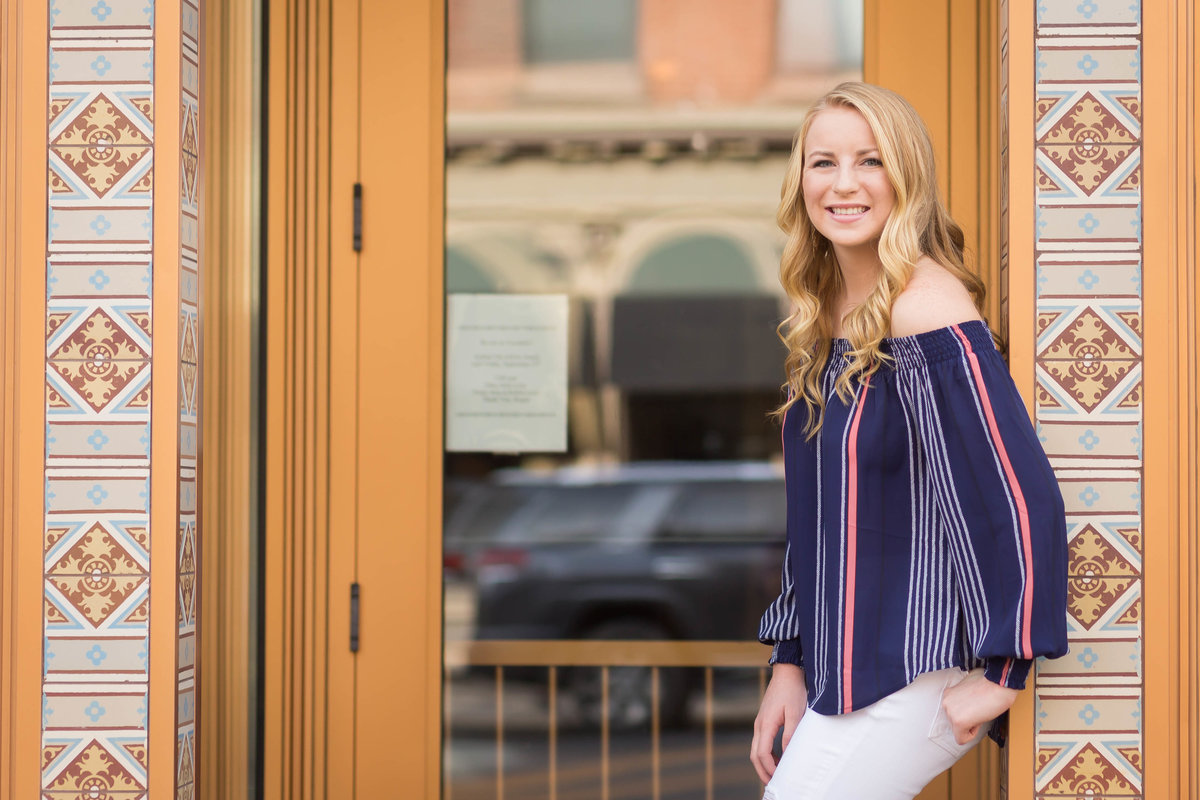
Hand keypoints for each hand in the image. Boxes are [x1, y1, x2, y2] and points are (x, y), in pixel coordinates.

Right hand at [750, 663, 806, 783]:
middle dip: (762, 771)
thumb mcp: (795, 713)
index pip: (762, 753)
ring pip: (755, 749)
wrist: (787, 672)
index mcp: (765, 724)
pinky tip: (778, 758)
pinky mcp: (764, 720)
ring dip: (763, 763)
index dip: (769, 768)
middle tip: (774, 783)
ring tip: (776, 774)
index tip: (780, 777)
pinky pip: (760, 742)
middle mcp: (759, 724)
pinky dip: (766, 754)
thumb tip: (787, 754)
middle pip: (754, 754)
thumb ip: (790, 734)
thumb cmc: (792, 691)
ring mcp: (760, 722)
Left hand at [940, 669, 1017, 744]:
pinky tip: (979, 719)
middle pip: (956, 723)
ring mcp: (950, 712)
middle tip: (980, 708)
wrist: (999, 683)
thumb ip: (963, 698)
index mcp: (948, 694)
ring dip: (972, 725)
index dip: (969, 713)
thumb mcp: (970, 687)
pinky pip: (962, 739)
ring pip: (959, 731)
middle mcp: (946, 702)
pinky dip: (972, 735)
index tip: (977, 704)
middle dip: (970, 720)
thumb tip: (968, 707)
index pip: (955, 714)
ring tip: (981, 710)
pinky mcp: (958, 722)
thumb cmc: (990, 683)